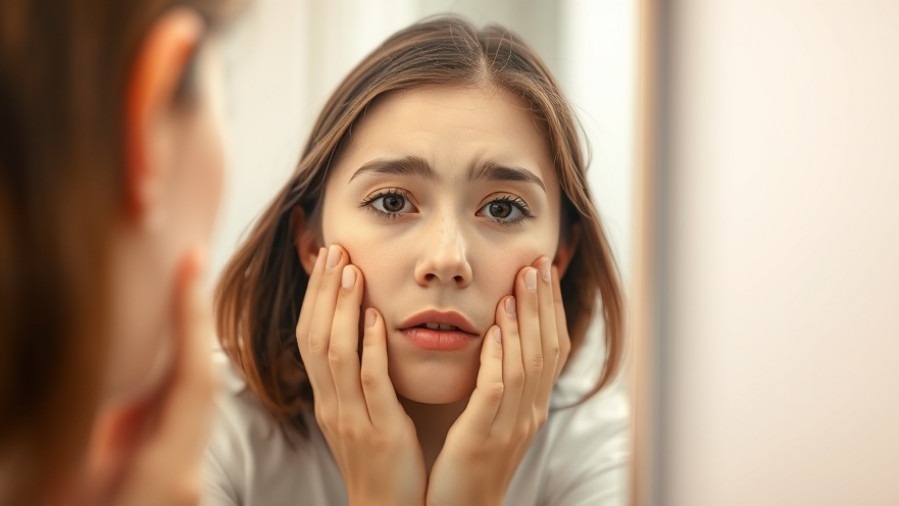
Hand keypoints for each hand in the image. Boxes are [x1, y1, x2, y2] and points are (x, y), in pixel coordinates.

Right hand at [86, 250, 216, 505]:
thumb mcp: (69, 483)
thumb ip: (95, 440)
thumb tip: (109, 396)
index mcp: (162, 472)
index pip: (190, 381)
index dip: (190, 319)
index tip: (191, 262)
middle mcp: (181, 472)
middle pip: (198, 383)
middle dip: (193, 322)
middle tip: (189, 261)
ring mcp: (177, 476)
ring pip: (187, 399)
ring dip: (183, 346)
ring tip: (179, 288)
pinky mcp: (168, 477)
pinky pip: (175, 419)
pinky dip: (168, 380)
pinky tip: (160, 350)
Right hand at [295, 245, 426, 505]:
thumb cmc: (380, 457)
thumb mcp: (360, 411)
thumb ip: (358, 373)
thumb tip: (362, 328)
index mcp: (326, 397)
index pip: (310, 336)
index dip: (316, 295)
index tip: (328, 256)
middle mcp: (331, 403)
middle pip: (316, 338)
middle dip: (323, 292)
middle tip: (336, 249)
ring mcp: (351, 418)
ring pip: (336, 356)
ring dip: (341, 310)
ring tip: (351, 271)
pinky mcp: (379, 431)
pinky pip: (370, 384)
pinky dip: (369, 348)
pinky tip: (375, 319)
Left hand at [426, 257, 570, 505]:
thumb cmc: (471, 463)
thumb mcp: (493, 417)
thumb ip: (500, 380)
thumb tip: (502, 335)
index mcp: (533, 406)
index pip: (551, 348)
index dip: (550, 308)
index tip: (543, 270)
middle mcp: (530, 413)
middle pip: (545, 349)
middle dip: (542, 304)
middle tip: (536, 263)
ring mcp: (510, 426)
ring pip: (525, 364)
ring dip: (523, 321)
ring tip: (517, 284)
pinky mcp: (481, 438)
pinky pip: (495, 391)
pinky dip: (498, 357)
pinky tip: (494, 329)